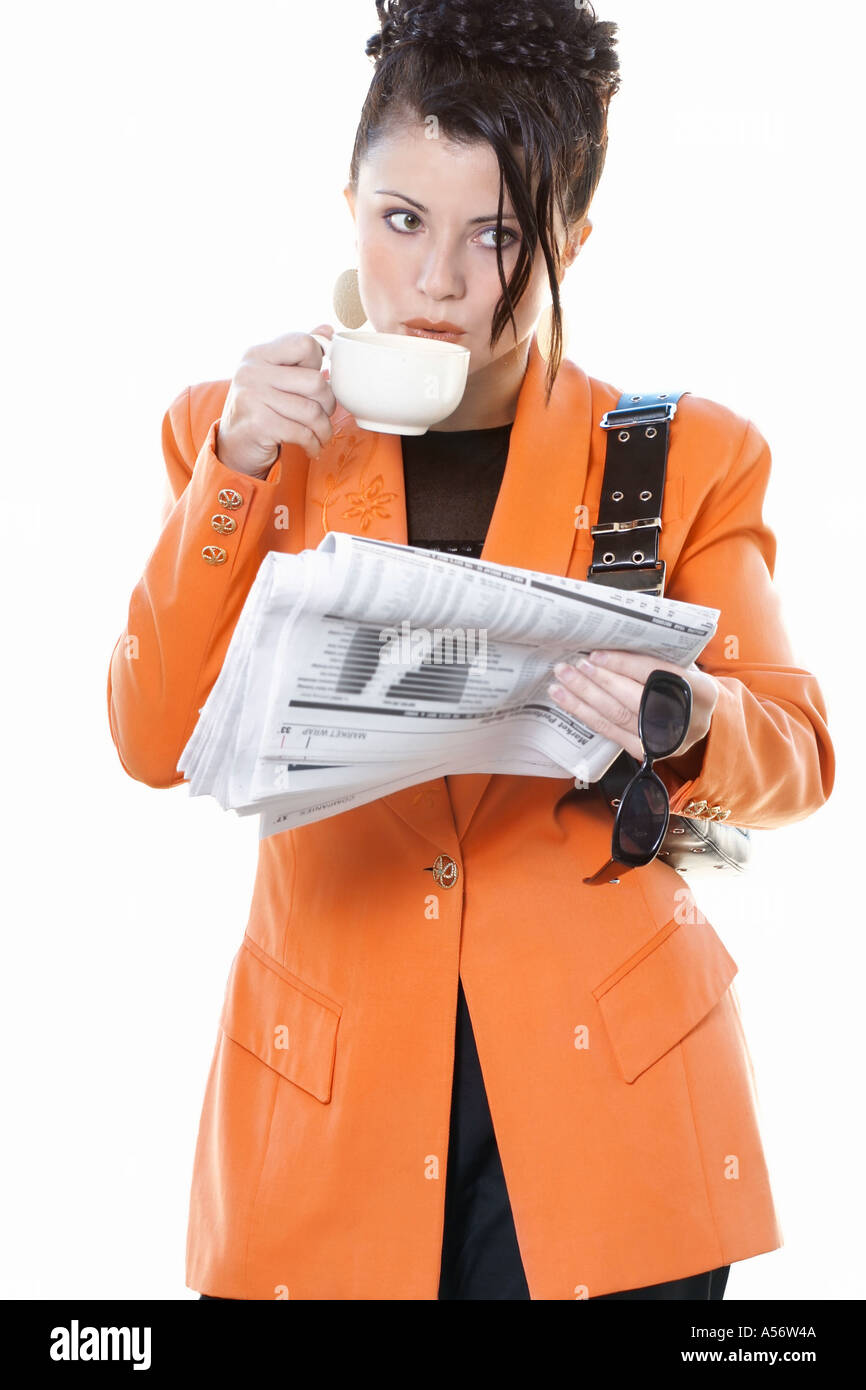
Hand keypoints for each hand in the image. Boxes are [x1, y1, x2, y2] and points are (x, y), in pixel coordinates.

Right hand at [216, 324, 337, 476]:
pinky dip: (313, 444)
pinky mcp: (258, 423)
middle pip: (315, 381)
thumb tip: (328, 330)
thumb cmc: (261, 406)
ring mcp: (253, 396)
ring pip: (311, 411)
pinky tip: (313, 447)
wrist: (234, 444)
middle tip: (325, 414)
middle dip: (328, 403)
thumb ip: (298, 353)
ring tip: (323, 434)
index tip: (313, 380)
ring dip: (323, 428)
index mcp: (258, 353)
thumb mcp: (274, 375)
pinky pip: (301, 432)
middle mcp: (252, 371)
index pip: (304, 344)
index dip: (317, 363)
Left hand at [547, 649, 719, 763]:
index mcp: (701, 690)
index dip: (625, 665)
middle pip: (634, 699)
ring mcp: (665, 740)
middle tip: (573, 667)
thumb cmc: (685, 685)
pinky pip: (610, 732)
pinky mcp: (645, 752)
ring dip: (585, 699)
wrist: (699, 719)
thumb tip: (612, 641)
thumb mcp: (684, 667)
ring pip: (618, 717)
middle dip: (599, 682)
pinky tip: (568, 702)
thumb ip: (657, 657)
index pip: (657, 675)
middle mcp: (686, 720)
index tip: (597, 655)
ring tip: (561, 683)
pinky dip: (586, 715)